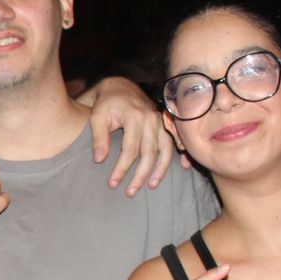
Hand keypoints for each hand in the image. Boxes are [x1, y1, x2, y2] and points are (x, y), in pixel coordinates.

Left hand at [77, 76, 178, 195]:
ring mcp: (160, 121)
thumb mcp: (97, 117)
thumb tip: (99, 160)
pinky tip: (183, 167)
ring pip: (165, 150)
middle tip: (131, 192)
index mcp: (135, 116)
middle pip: (149, 153)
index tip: (113, 183)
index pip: (130, 149)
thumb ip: (98, 138)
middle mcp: (151, 119)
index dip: (122, 168)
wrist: (119, 87)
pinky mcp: (164, 124)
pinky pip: (174, 142)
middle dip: (140, 175)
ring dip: (160, 170)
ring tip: (152, 186)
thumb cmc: (106, 104)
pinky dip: (179, 155)